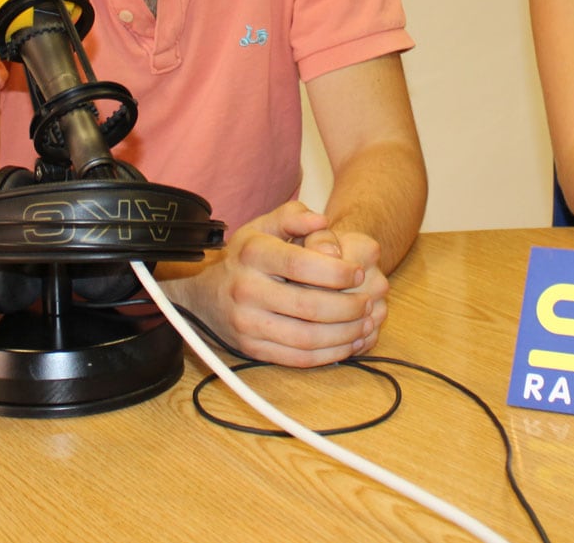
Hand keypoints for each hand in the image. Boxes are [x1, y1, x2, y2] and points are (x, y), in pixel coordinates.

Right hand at [164, 201, 387, 366]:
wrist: (205, 294)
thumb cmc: (246, 256)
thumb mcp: (263, 226)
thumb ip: (293, 215)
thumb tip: (321, 221)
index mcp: (252, 254)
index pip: (299, 264)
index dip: (335, 271)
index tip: (358, 272)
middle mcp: (246, 290)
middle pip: (308, 306)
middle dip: (347, 307)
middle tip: (368, 302)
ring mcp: (247, 324)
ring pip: (305, 338)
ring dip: (343, 335)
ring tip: (364, 324)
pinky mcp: (252, 349)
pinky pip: (296, 358)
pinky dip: (328, 355)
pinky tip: (347, 343)